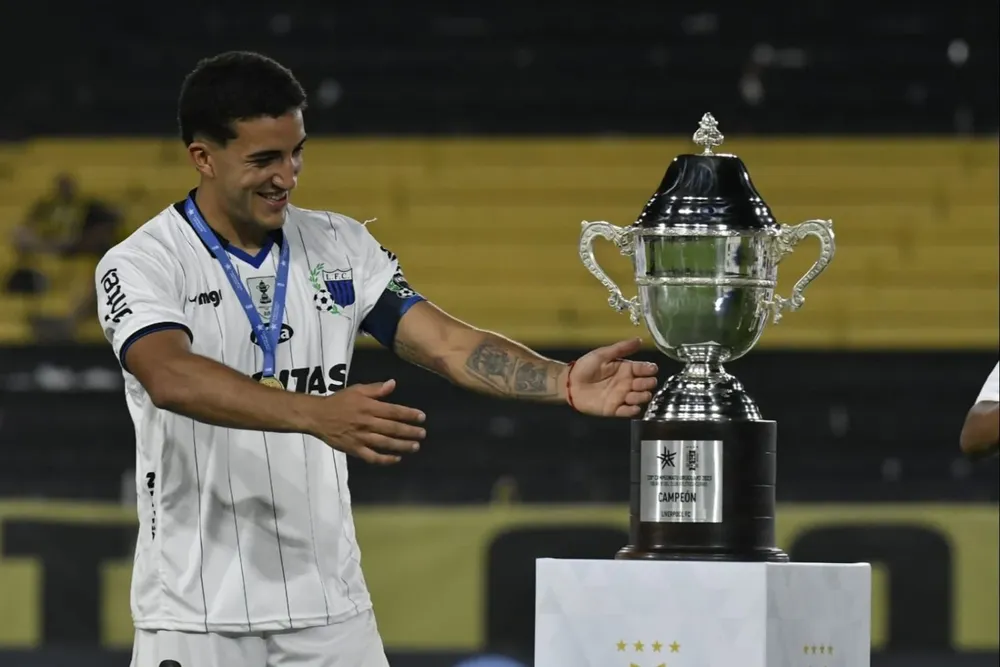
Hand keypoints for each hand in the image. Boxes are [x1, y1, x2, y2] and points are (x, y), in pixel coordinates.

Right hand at [311, 379, 425, 464]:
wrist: (317, 416)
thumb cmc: (339, 401)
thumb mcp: (357, 390)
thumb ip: (376, 389)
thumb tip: (393, 383)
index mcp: (369, 407)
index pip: (393, 411)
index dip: (409, 414)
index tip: (422, 417)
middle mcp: (367, 423)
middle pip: (392, 428)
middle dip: (410, 431)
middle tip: (422, 434)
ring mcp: (361, 437)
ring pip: (385, 443)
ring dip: (402, 445)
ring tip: (415, 446)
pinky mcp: (354, 449)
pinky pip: (372, 457)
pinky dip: (385, 459)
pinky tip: (396, 459)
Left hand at [565, 338, 658, 416]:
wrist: (569, 383)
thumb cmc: (585, 367)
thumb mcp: (603, 354)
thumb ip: (621, 348)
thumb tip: (639, 340)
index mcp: (625, 369)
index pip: (643, 369)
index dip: (649, 369)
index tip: (652, 369)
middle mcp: (627, 383)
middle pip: (645, 384)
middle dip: (648, 383)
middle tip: (644, 382)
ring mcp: (621, 397)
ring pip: (640, 398)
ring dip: (641, 396)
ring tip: (634, 393)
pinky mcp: (614, 409)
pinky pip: (628, 412)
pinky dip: (633, 410)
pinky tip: (633, 407)